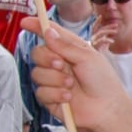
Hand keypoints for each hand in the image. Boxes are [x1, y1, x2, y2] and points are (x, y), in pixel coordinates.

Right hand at [24, 15, 131, 131]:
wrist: (106, 109)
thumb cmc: (103, 82)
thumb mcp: (87, 57)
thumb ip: (65, 45)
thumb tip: (48, 32)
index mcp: (70, 50)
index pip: (50, 35)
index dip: (37, 27)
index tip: (25, 22)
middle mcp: (59, 64)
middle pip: (37, 53)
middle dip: (47, 58)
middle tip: (61, 65)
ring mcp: (53, 81)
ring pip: (37, 73)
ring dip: (55, 78)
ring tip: (71, 84)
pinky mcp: (50, 97)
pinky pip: (40, 92)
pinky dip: (55, 94)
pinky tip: (68, 97)